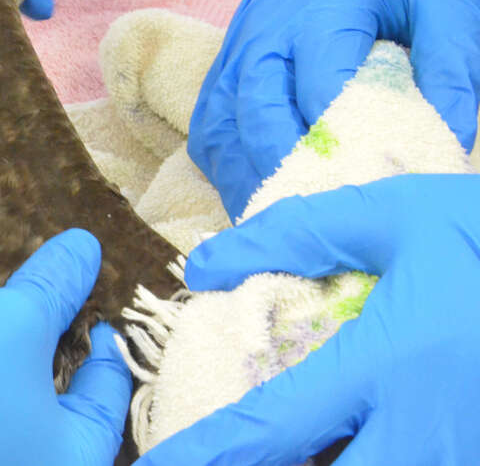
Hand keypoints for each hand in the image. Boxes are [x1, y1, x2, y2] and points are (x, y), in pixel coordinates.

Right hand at [0, 229, 129, 464]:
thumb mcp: (10, 323)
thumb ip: (55, 288)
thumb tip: (88, 249)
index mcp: (68, 463)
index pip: (107, 409)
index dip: (109, 355)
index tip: (100, 318)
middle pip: (61, 423)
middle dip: (60, 368)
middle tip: (58, 320)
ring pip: (10, 426)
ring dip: (13, 381)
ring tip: (6, 328)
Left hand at [137, 174, 479, 464]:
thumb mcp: (400, 216)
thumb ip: (296, 235)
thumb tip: (204, 262)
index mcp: (394, 363)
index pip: (276, 427)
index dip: (207, 455)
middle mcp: (432, 430)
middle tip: (216, 462)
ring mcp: (469, 453)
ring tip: (288, 449)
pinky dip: (372, 464)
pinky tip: (351, 445)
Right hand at [187, 0, 479, 216]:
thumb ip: (455, 68)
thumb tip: (451, 146)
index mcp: (322, 4)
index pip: (320, 88)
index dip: (343, 147)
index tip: (376, 195)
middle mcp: (264, 29)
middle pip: (258, 116)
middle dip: (290, 176)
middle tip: (325, 227)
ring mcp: (236, 48)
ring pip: (221, 130)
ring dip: (250, 181)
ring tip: (284, 228)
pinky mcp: (223, 65)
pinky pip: (208, 128)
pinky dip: (228, 168)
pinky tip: (258, 197)